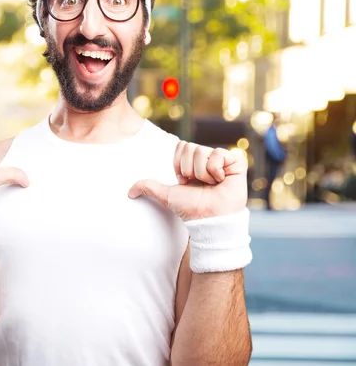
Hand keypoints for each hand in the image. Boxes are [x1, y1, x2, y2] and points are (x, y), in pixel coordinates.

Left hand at [128, 141, 247, 220]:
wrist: (210, 219)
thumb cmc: (191, 208)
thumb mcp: (166, 195)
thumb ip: (148, 187)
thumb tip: (129, 192)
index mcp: (193, 163)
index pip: (181, 146)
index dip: (179, 164)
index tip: (184, 180)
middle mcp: (207, 160)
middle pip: (191, 147)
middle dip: (190, 169)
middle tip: (198, 183)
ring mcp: (222, 161)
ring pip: (203, 151)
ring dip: (202, 172)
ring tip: (210, 184)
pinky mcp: (236, 163)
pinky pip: (220, 153)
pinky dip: (216, 169)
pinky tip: (221, 181)